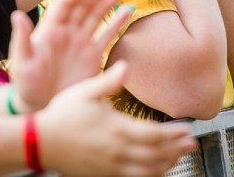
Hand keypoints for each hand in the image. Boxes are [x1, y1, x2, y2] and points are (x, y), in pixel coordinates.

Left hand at [8, 0, 130, 111]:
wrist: (41, 105)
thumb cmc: (27, 84)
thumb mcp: (22, 62)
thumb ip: (21, 39)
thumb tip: (17, 15)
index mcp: (49, 30)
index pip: (62, 6)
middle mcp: (67, 31)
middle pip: (81, 7)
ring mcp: (81, 42)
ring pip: (95, 17)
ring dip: (104, 4)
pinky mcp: (93, 55)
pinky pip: (107, 35)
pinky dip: (117, 22)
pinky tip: (127, 10)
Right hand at [37, 62, 196, 176]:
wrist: (41, 142)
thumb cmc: (62, 115)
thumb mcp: (85, 91)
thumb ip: (108, 81)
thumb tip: (126, 66)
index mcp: (116, 128)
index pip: (153, 134)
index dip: (173, 134)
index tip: (186, 130)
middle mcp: (117, 150)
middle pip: (155, 153)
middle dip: (176, 149)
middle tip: (191, 143)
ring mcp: (111, 166)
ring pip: (147, 170)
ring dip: (166, 164)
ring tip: (179, 157)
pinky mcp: (104, 175)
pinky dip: (149, 176)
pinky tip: (157, 172)